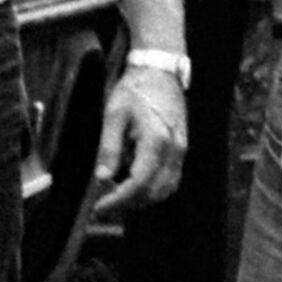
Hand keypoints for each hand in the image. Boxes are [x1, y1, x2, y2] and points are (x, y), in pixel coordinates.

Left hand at [91, 62, 188, 215]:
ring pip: (164, 191)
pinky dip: (153, 190)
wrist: (159, 73)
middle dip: (128, 204)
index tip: (99, 207)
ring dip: (141, 200)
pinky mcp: (181, 151)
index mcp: (156, 140)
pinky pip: (170, 181)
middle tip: (103, 207)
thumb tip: (102, 178)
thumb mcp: (114, 114)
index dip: (118, 200)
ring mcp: (181, 152)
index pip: (138, 183)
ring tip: (116, 198)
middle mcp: (174, 150)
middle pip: (153, 192)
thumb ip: (109, 147)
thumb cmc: (134, 90)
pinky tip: (134, 186)